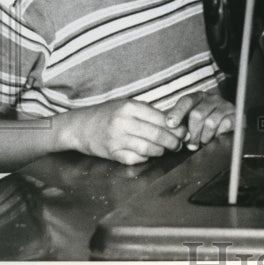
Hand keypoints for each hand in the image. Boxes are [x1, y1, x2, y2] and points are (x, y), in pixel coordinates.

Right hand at [56, 99, 187, 164]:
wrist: (79, 126)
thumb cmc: (106, 114)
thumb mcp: (126, 105)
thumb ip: (148, 113)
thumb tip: (174, 123)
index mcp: (130, 107)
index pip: (161, 119)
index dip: (176, 127)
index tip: (184, 131)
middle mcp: (123, 123)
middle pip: (157, 135)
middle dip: (173, 142)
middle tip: (179, 144)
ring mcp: (116, 139)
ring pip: (149, 149)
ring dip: (161, 151)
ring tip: (165, 149)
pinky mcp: (112, 154)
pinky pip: (136, 159)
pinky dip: (145, 158)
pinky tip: (147, 154)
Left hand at [164, 92, 234, 149]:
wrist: (229, 125)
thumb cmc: (204, 125)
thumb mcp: (190, 121)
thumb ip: (179, 123)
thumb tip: (167, 129)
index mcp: (199, 97)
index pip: (187, 101)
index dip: (178, 112)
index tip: (171, 124)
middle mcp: (212, 99)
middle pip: (197, 114)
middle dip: (192, 133)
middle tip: (191, 144)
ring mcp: (225, 106)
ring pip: (211, 122)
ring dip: (205, 137)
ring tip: (204, 141)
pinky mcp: (237, 115)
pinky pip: (225, 125)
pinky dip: (218, 135)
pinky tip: (216, 137)